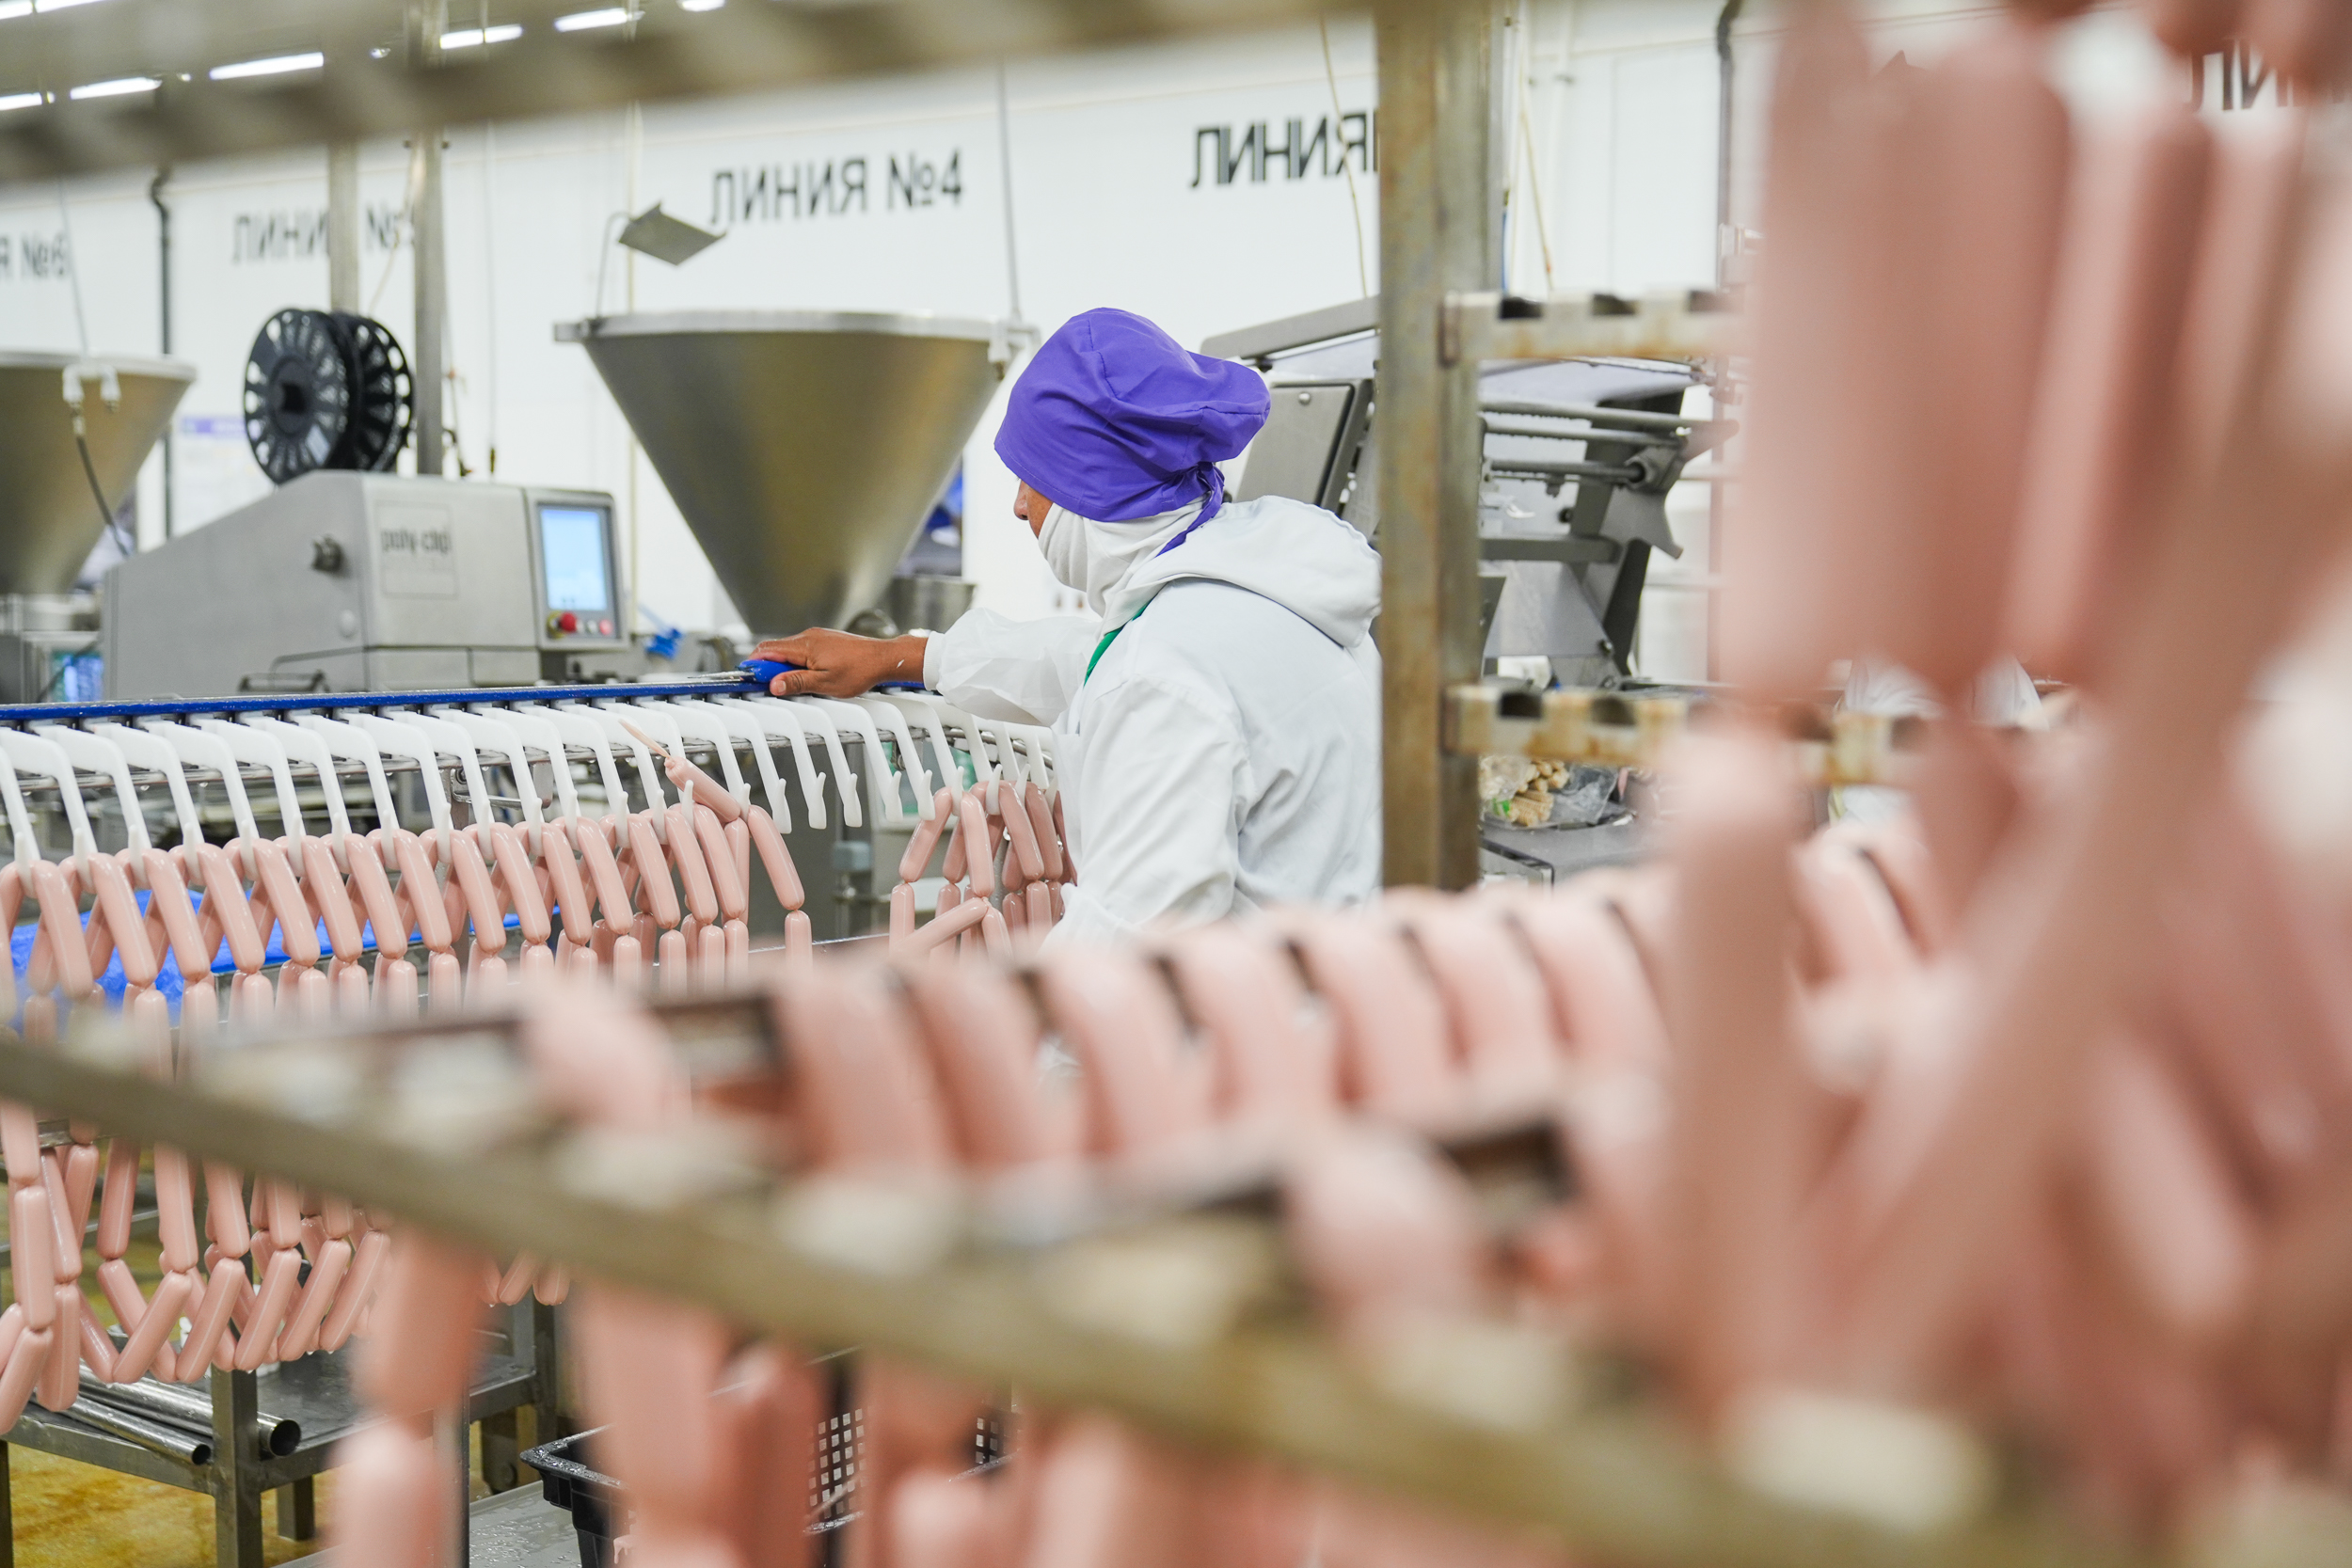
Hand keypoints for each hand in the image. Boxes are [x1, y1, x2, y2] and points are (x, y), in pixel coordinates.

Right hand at [751, 629, 927, 696]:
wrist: (884, 659)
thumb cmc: (860, 670)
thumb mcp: (825, 683)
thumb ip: (797, 683)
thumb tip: (774, 684)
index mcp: (804, 645)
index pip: (768, 650)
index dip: (754, 663)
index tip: (747, 676)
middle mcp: (809, 637)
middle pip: (776, 650)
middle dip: (767, 667)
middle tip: (766, 685)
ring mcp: (817, 637)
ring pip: (789, 651)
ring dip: (783, 666)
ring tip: (788, 684)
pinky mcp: (825, 642)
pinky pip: (802, 651)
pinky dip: (796, 662)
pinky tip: (803, 676)